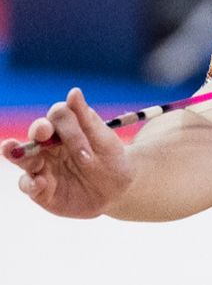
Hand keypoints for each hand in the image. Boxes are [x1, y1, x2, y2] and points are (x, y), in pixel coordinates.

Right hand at [1, 88, 133, 218]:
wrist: (118, 192)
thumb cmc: (110, 161)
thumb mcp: (105, 142)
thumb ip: (87, 119)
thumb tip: (74, 92)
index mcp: (66, 129)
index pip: (58, 116)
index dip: (69, 126)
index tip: (85, 143)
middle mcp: (49, 146)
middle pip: (35, 133)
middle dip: (38, 131)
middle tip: (43, 132)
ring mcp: (42, 167)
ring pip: (22, 157)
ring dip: (21, 154)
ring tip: (21, 154)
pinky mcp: (40, 190)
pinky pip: (27, 184)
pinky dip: (31, 183)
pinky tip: (40, 182)